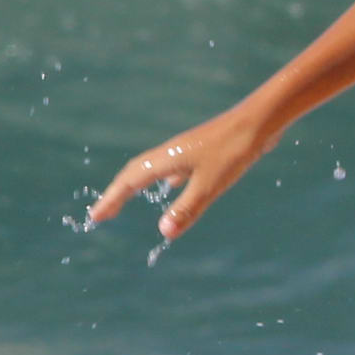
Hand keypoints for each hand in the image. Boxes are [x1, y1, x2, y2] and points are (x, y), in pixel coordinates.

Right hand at [88, 105, 272, 240]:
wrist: (260, 121)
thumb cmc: (234, 151)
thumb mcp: (210, 185)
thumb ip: (187, 209)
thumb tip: (163, 233)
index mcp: (167, 159)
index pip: (129, 182)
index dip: (111, 200)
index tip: (94, 218)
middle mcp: (171, 153)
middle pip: (135, 173)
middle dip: (117, 194)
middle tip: (103, 213)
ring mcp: (187, 151)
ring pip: (154, 169)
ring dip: (138, 184)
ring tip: (128, 196)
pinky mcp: (203, 152)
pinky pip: (174, 168)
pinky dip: (165, 179)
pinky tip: (174, 184)